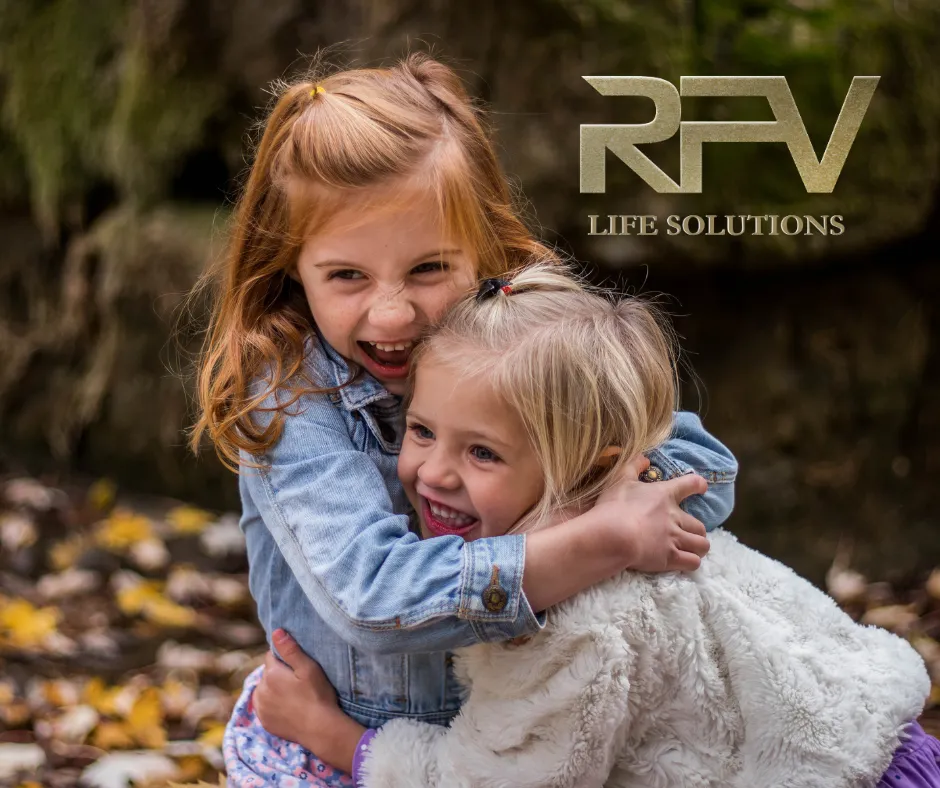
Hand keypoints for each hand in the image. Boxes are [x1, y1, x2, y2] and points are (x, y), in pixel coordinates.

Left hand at [254, 629, 364, 772]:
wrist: (320, 729)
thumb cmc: (318, 695)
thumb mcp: (308, 668)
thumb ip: (290, 649)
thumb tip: (276, 631)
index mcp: (271, 674)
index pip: (271, 656)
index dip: (284, 659)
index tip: (297, 667)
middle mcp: (260, 690)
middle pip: (267, 673)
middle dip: (278, 674)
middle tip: (298, 682)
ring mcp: (261, 708)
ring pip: (264, 690)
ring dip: (273, 689)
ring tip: (293, 695)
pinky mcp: (264, 722)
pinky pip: (264, 707)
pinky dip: (272, 705)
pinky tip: (288, 707)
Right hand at [593, 454, 709, 572]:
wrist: (613, 535)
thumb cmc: (615, 506)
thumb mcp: (619, 480)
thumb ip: (633, 466)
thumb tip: (644, 458)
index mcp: (664, 495)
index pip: (689, 484)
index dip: (698, 485)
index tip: (702, 487)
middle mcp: (675, 517)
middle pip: (700, 525)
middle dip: (697, 530)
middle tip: (688, 533)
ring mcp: (674, 539)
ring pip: (702, 545)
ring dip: (698, 547)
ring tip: (691, 549)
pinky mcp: (670, 558)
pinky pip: (693, 562)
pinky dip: (691, 562)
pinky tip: (685, 562)